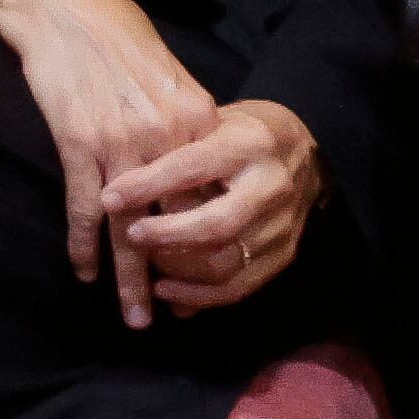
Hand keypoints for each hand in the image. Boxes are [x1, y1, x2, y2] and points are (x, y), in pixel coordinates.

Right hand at [0, 0, 220, 326]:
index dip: (212, 242)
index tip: (213, 278)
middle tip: (178, 318)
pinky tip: (85, 275)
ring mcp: (121, 142)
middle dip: (179, 275)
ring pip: (131, 228)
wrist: (71, 11)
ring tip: (136, 320)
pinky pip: (83, 209)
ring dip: (132, 280)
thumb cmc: (125, 44)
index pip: (212, 196)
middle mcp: (166, 135)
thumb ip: (189, 129)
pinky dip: (83, 246)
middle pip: (179, 221)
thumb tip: (201, 175)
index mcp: (198, 119)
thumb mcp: (172, 82)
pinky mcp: (78, 143)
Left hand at [104, 98, 324, 313]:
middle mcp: (272, 185)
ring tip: (144, 270)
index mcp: (251, 144)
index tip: (110, 197)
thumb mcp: (214, 121)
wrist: (309, 150)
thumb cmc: (244, 133)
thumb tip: (119, 185)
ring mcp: (282, 224)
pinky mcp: (284, 253)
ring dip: (177, 271)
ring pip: (225, 263)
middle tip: (131, 236)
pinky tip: (167, 292)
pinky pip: (238, 287)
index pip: (194, 167)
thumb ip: (176, 149)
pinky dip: (197, 296)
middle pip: (216, 224)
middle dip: (166, 236)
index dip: (149, 185)